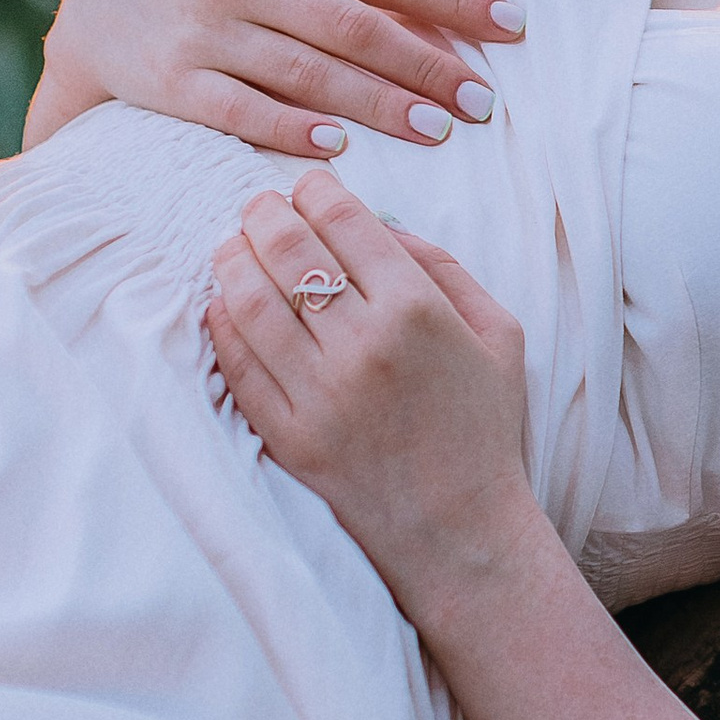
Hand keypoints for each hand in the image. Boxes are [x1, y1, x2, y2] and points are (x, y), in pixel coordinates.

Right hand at [26, 0, 525, 158]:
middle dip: (424, 65)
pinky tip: (339, 150)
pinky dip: (288, 128)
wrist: (95, 5)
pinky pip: (237, 110)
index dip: (451, 0)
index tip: (516, 26)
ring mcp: (204, 29)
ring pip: (304, 71)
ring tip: (438, 131)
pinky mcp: (170, 81)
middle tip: (484, 103)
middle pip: (351, 26)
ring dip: (375, 104)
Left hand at [206, 174, 540, 624]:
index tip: (307, 187)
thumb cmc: (482, 428)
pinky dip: (222, 321)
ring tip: (233, 246)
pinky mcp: (285, 434)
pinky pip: (234, 361)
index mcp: (418, 312)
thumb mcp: (497, 335)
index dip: (315, 190)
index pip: (343, 221)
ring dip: (232, 258)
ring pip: (248, 298)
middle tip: (260, 207)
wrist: (460, 532)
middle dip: (265, 213)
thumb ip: (444, 269)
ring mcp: (317, 393)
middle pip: (287, 248)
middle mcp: (362, 346)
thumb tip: (380, 225)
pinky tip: (226, 304)